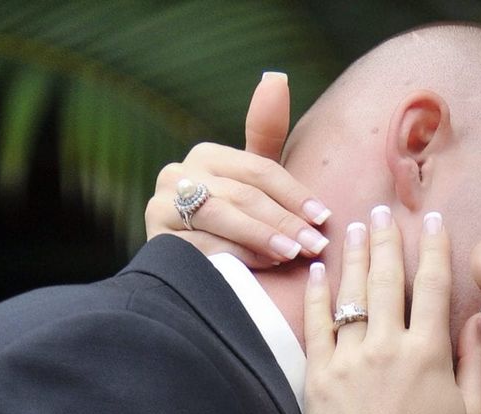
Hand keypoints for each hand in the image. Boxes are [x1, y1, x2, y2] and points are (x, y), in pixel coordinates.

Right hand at [143, 71, 331, 268]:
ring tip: (292, 253)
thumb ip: (265, 135)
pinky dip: (236, 256)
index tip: (324, 217)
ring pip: (222, 217)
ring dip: (262, 236)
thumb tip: (276, 76)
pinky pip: (202, 246)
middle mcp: (177, 175)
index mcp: (206, 155)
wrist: (189, 270)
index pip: (259, 170)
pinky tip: (262, 267)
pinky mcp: (157, 240)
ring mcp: (162, 207)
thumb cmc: (233, 222)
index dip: (294, 194)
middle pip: (243, 194)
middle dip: (284, 220)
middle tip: (314, 243)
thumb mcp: (251, 182)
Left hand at [301, 207, 480, 413]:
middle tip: (383, 210)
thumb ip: (478, 363)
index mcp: (429, 354)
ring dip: (353, 256)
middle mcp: (387, 347)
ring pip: (351, 294)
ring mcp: (349, 359)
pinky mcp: (320, 376)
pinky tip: (318, 271)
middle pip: (387, 280)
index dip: (432, 248)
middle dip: (386, 239)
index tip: (431, 220)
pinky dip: (317, 295)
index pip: (432, 286)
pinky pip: (316, 325)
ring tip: (354, 226)